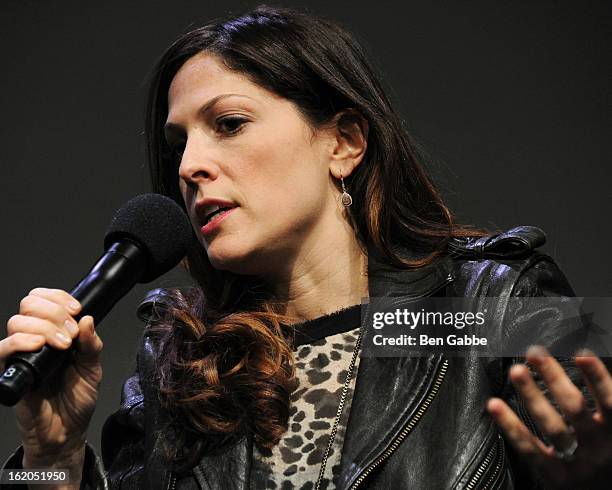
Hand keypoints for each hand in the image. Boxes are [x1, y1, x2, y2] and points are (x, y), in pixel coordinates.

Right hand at [0, 288, 102, 467]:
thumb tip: (88, 319)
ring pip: (17, 321)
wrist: (68, 431)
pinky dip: (20, 341)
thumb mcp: (93, 367)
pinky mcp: (10, 372)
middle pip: (29, 304)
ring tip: (62, 345)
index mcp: (54, 332)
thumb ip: (91, 343)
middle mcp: (35, 339)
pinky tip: (38, 346)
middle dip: (55, 312)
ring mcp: (21, 355)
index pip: (45, 299)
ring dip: (44, 326)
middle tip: (71, 333)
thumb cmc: (77, 399)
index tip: (76, 310)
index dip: (59, 298)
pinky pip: (3, 349)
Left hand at [487, 346, 611, 488]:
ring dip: (532, 395)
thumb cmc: (611, 460)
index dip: (597, 377)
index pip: (610, 401)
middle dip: (554, 377)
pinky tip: (495, 405)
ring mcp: (576, 462)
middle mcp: (599, 446)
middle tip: (534, 352)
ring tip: (517, 370)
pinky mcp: (555, 476)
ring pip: (552, 425)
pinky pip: (530, 449)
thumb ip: (607, 405)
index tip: (581, 353)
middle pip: (574, 407)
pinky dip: (510, 426)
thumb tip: (594, 366)